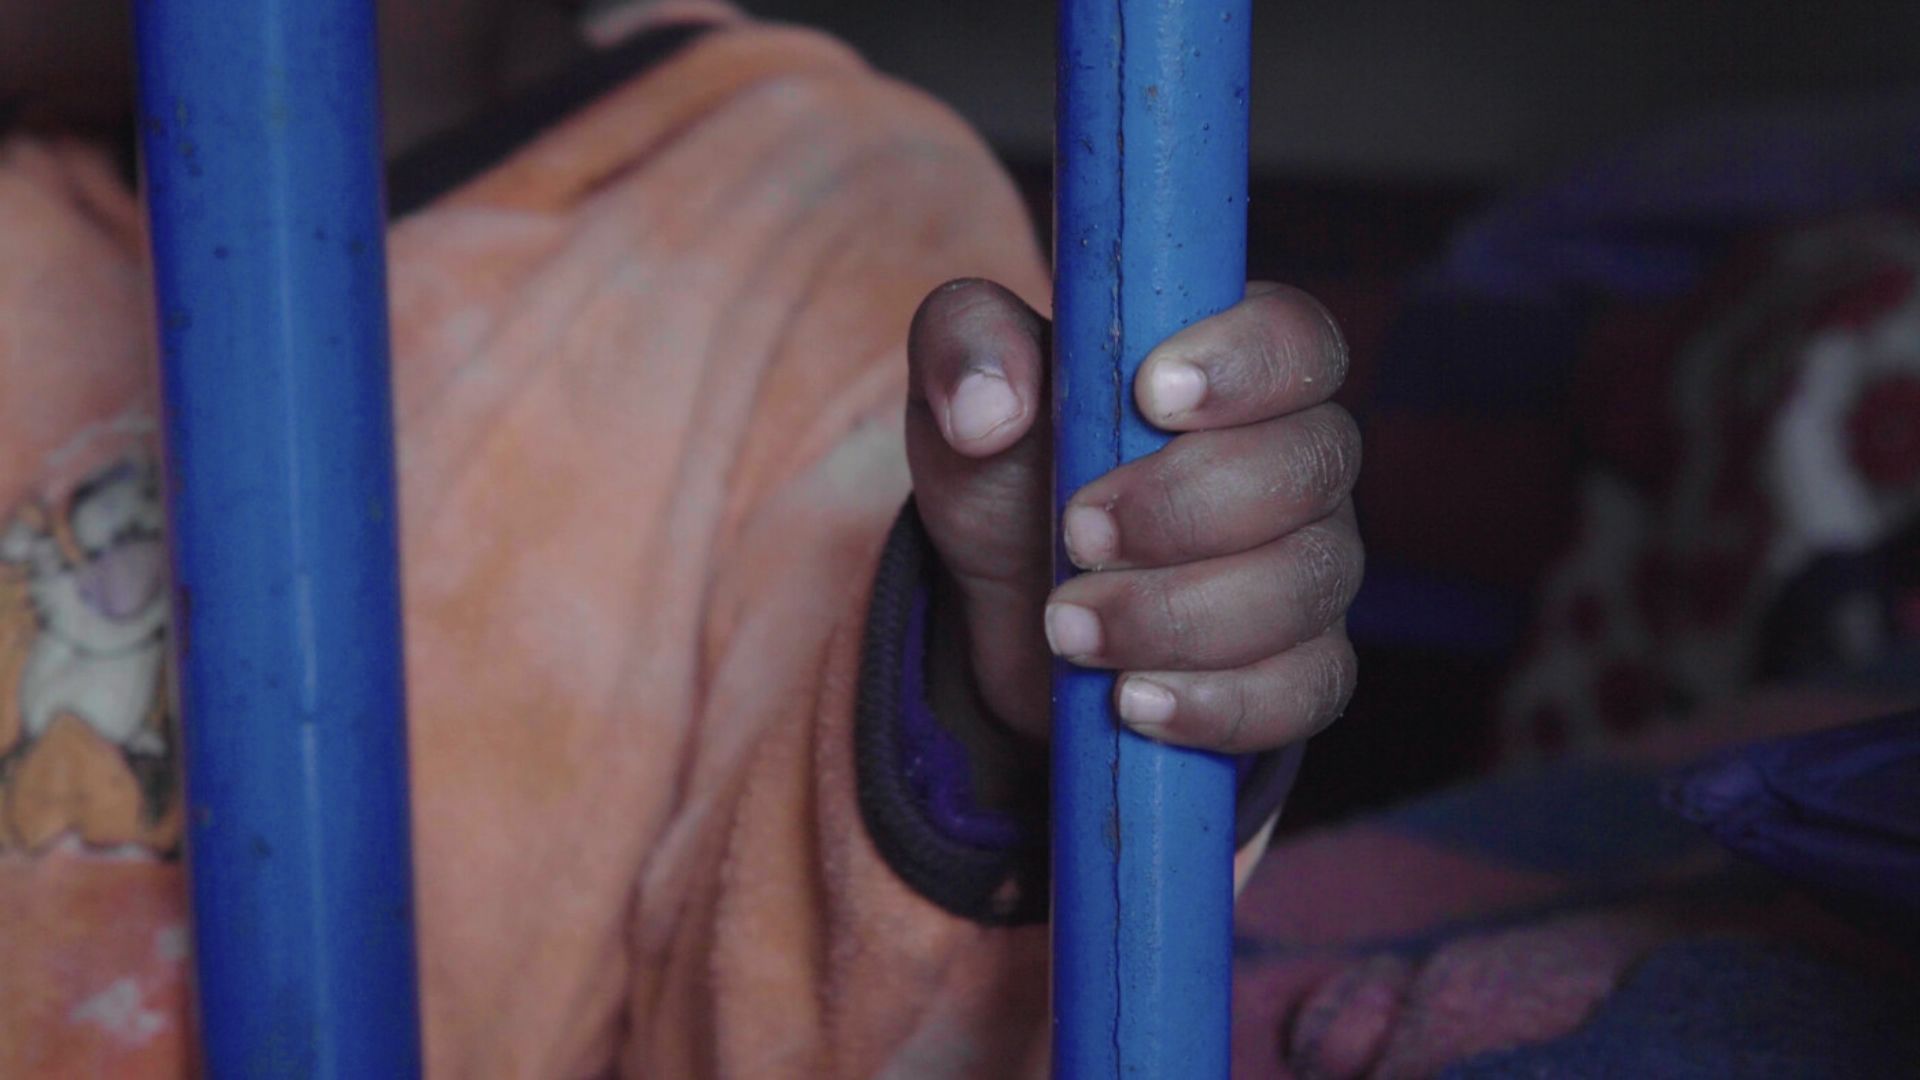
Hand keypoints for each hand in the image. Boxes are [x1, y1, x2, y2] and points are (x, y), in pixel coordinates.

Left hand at [906, 279, 1361, 752]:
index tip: (1150, 396)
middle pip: (1308, 467)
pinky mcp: (1301, 669)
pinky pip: (1302, 692)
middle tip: (1076, 536)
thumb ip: (965, 350)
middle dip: (1185, 509)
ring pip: (1300, 587)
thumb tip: (987, 408)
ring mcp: (1310, 568)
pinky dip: (1217, 705)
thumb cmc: (1011, 473)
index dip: (1244, 365)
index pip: (1296, 339)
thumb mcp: (964, 391)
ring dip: (1177, 616)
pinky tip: (1133, 703)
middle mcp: (1296, 459)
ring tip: (1067, 630)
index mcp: (1235, 366)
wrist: (1009, 610)